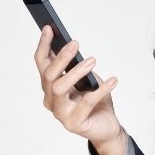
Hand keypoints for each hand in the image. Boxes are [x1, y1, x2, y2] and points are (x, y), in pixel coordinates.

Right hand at [33, 25, 126, 154]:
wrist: (107, 127)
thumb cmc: (96, 101)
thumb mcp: (87, 79)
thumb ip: (77, 66)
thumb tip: (72, 45)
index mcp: (50, 86)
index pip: (42, 63)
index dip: (44, 45)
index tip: (48, 27)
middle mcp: (51, 99)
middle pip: (49, 75)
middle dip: (61, 57)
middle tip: (75, 43)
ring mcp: (60, 113)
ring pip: (60, 88)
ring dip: (76, 72)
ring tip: (93, 60)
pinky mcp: (74, 123)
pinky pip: (86, 103)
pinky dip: (100, 90)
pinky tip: (113, 80)